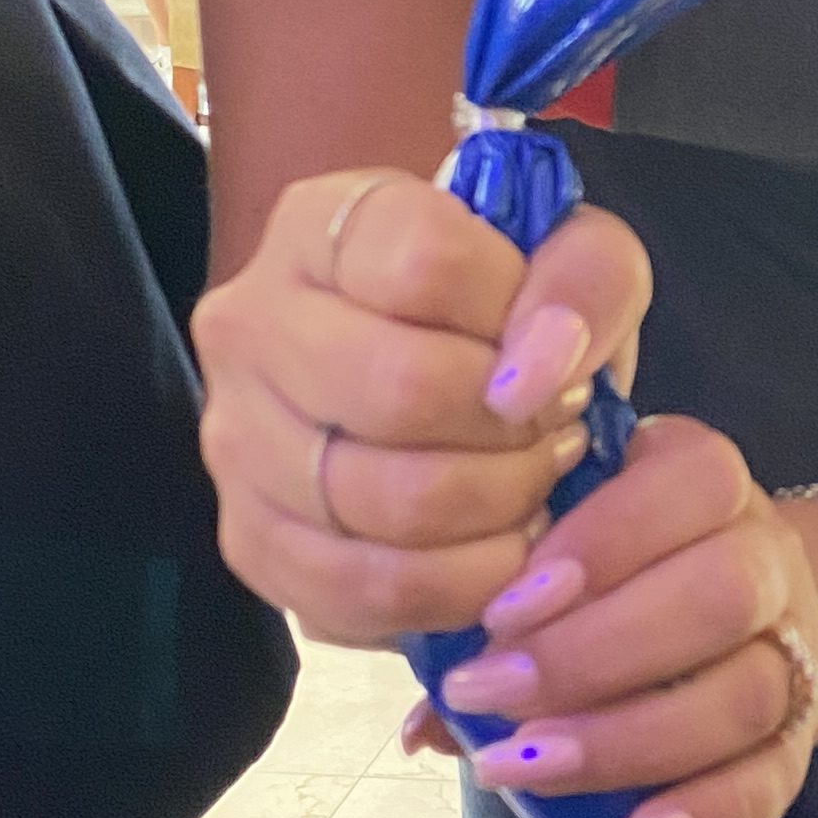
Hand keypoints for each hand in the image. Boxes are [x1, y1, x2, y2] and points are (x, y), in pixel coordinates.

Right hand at [192, 168, 651, 646]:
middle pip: (398, 391)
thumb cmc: (509, 309)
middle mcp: (249, 324)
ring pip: (384, 503)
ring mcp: (235, 440)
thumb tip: (536, 370)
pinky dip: (460, 586)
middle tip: (557, 432)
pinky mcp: (250, 542)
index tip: (557, 350)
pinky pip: (362, 590)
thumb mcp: (575, 258)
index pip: (426, 265)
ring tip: (534, 484)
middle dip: (515, 430)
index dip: (519, 319)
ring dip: (499, 507)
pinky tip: (498, 550)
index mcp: (319, 226)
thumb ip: (583, 280)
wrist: (449, 380)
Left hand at [409, 424, 817, 817]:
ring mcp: (794, 652)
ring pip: (746, 695)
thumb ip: (494, 618)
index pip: (691, 485)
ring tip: (524, 767)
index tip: (501, 609)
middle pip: (720, 595)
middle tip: (489, 694)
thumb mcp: (561, 551)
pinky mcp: (797, 741)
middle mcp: (767, 557)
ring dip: (626, 740)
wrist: (746, 610)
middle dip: (593, 653)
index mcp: (706, 483)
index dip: (602, 543)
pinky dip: (701, 817)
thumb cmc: (620, 572)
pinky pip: (771, 784)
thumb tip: (424, 727)